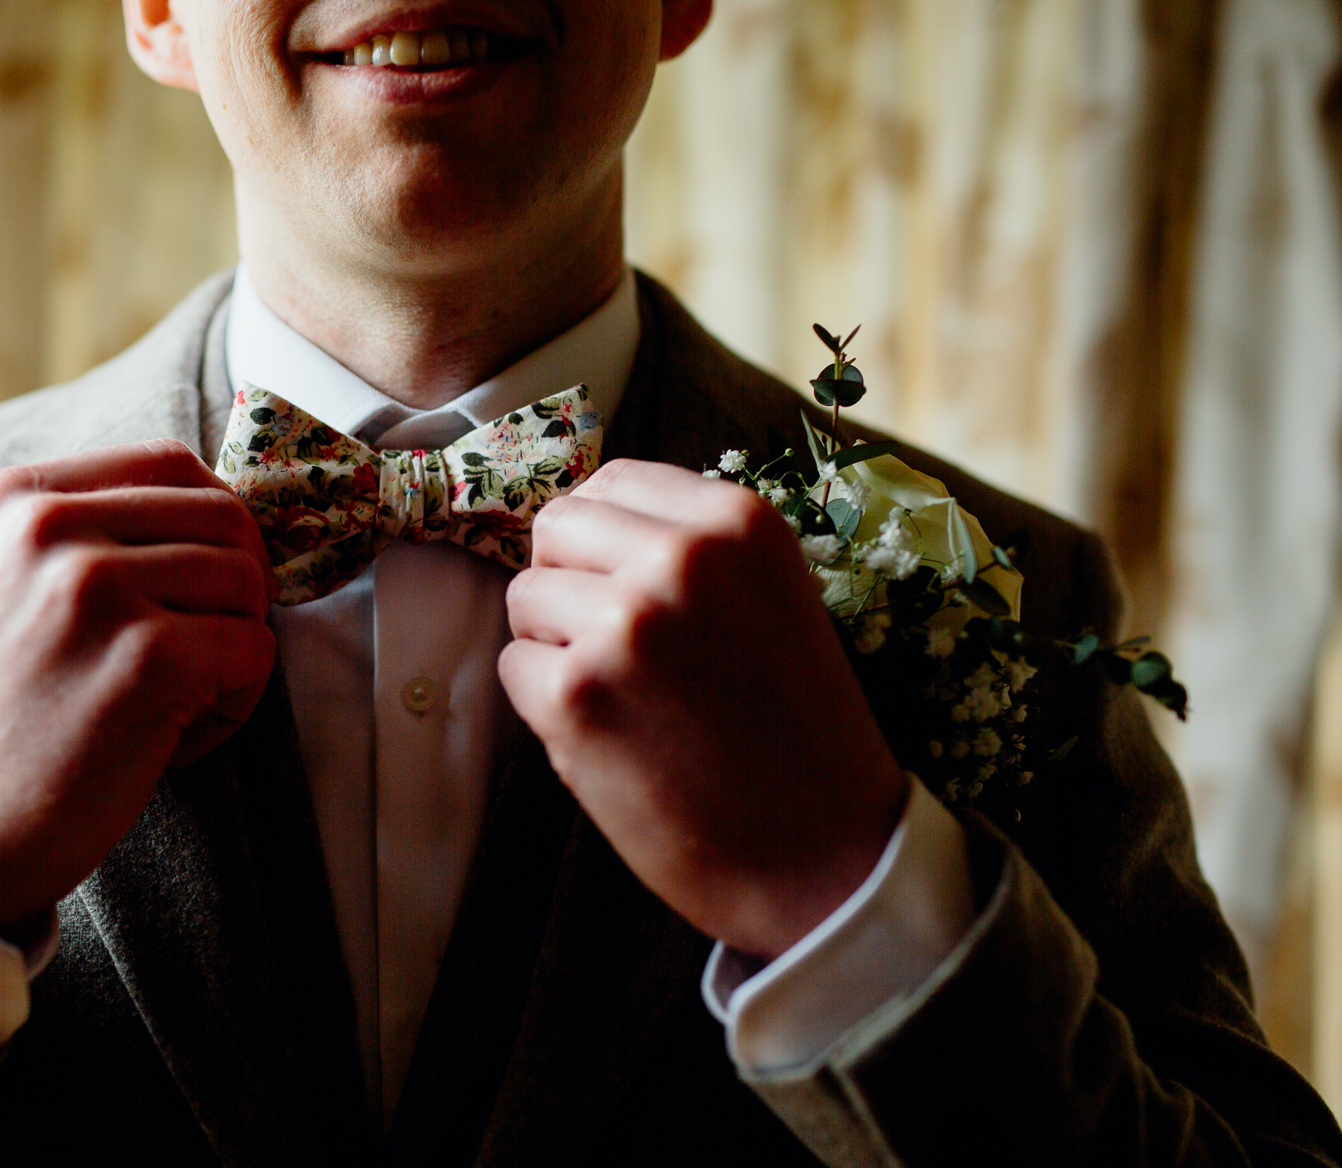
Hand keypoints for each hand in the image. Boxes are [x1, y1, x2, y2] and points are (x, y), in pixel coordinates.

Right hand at [0, 440, 277, 936]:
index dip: (214, 524)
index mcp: (17, 497)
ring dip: (236, 651)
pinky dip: (237, 700)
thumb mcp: (16, 586)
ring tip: (176, 702)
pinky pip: (254, 650)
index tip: (200, 586)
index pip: (172, 462)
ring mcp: (97, 586)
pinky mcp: (146, 656)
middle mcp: (51, 526)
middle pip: (225, 518)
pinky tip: (178, 735)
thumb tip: (228, 505)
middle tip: (199, 655)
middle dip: (237, 591)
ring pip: (248, 583)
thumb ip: (98, 532)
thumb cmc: (4, 716)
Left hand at [500, 459, 908, 959]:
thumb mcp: (770, 599)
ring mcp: (625, 624)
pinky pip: (515, 668)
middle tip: (615, 648)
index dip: (603, 540)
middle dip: (568, 582)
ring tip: (625, 697)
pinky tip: (610, 738)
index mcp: (737, 522)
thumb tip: (585, 523)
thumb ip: (691, 550)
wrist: (826, 858)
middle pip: (555, 528)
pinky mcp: (577, 696)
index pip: (614, 482)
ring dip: (554, 646)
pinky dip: (543, 705)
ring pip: (524, 597)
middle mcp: (681, 558)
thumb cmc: (796, 732)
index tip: (626, 587)